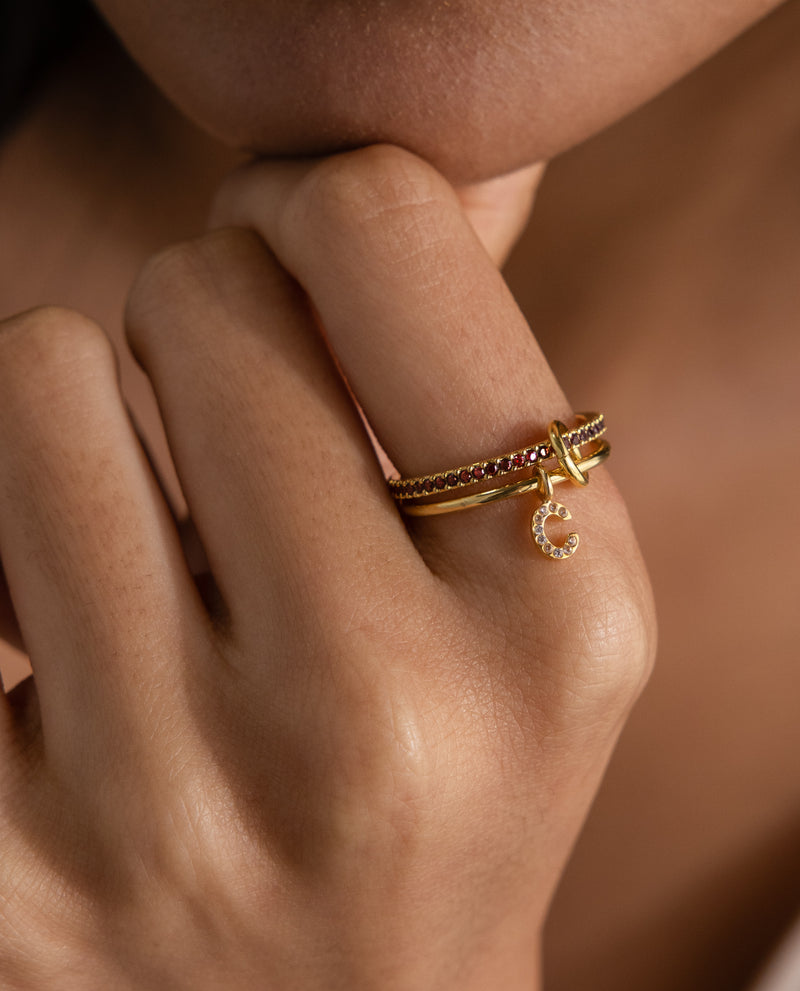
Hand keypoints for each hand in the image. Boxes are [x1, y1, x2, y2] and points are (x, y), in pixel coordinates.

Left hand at [0, 146, 653, 990]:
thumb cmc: (471, 766)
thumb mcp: (555, 584)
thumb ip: (463, 366)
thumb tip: (311, 183)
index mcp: (553, 614)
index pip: (377, 235)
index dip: (325, 212)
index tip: (313, 265)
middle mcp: (373, 719)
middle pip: (194, 293)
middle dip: (216, 323)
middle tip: (253, 429)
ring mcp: (162, 808)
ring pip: (30, 380)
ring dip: (96, 425)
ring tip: (174, 547)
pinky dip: (13, 534)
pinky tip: (86, 635)